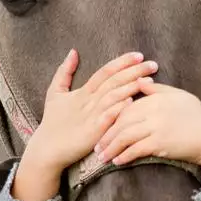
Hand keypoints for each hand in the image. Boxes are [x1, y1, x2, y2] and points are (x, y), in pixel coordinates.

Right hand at [12, 50, 157, 200]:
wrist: (47, 149)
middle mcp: (88, 101)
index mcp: (83, 91)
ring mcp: (91, 116)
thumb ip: (64, 72)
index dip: (122, 62)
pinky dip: (119, 108)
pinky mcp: (93, 132)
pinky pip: (108, 118)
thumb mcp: (55, 92)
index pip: (105, 71)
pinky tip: (132, 101)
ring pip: (113, 96)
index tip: (139, 55)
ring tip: (149, 81)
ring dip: (131, 87)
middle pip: (114, 81)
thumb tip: (73, 52)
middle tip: (153, 64)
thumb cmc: (52, 122)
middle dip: (134, 71)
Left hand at [96, 80, 200, 185]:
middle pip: (122, 121)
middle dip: (106, 134)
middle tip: (96, 146)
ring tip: (102, 157)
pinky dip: (125, 155)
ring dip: (111, 148)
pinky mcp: (160, 143)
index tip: (102, 127)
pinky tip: (118, 161)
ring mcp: (156, 127)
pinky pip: (136, 149)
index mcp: (157, 97)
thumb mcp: (180, 97)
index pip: (126, 105)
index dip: (112, 117)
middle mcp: (155, 110)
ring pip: (125, 136)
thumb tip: (139, 81)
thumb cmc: (197, 118)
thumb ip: (158, 89)